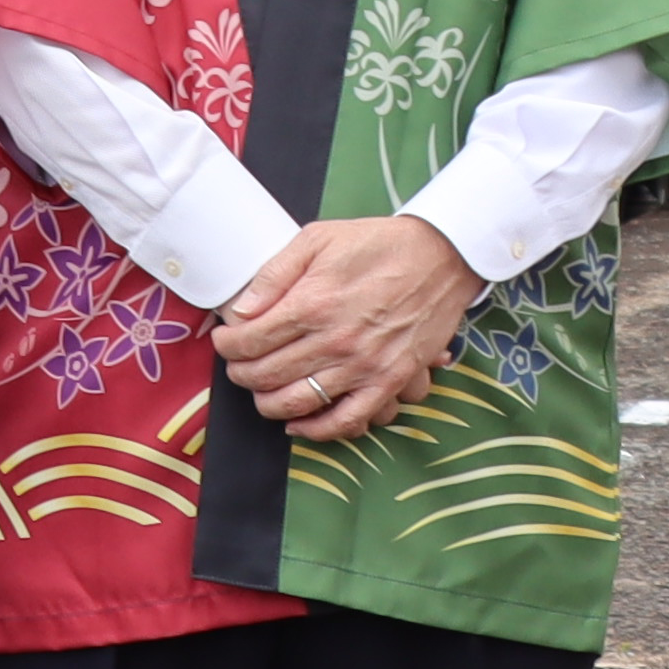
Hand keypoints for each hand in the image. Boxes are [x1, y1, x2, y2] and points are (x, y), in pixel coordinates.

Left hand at [210, 213, 483, 446]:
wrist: (442, 257)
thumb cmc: (378, 245)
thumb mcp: (317, 239)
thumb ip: (274, 275)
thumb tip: (240, 311)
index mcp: (313, 304)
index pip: (249, 340)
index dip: (227, 345)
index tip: (226, 341)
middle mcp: (335, 341)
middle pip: (266, 375)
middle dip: (241, 374)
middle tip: (238, 365)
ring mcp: (364, 366)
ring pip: (297, 402)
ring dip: (268, 403)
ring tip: (261, 391)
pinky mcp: (389, 382)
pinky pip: (346, 421)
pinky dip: (317, 429)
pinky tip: (297, 423)